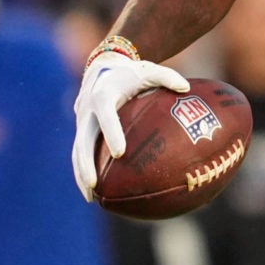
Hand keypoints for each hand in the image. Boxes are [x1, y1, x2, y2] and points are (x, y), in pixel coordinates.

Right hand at [71, 45, 190, 197]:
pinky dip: (82, 171)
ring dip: (81, 174)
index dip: (111, 133)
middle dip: (86, 163)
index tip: (119, 153)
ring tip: (91, 197)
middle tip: (94, 184)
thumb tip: (186, 88)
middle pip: (83, 139)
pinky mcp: (81, 130)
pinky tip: (92, 193)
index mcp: (103, 94)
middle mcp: (87, 109)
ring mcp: (81, 121)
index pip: (105, 115)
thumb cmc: (131, 73)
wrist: (102, 67)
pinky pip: (79, 153)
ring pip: (77, 150)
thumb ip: (167, 77)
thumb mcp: (149, 70)